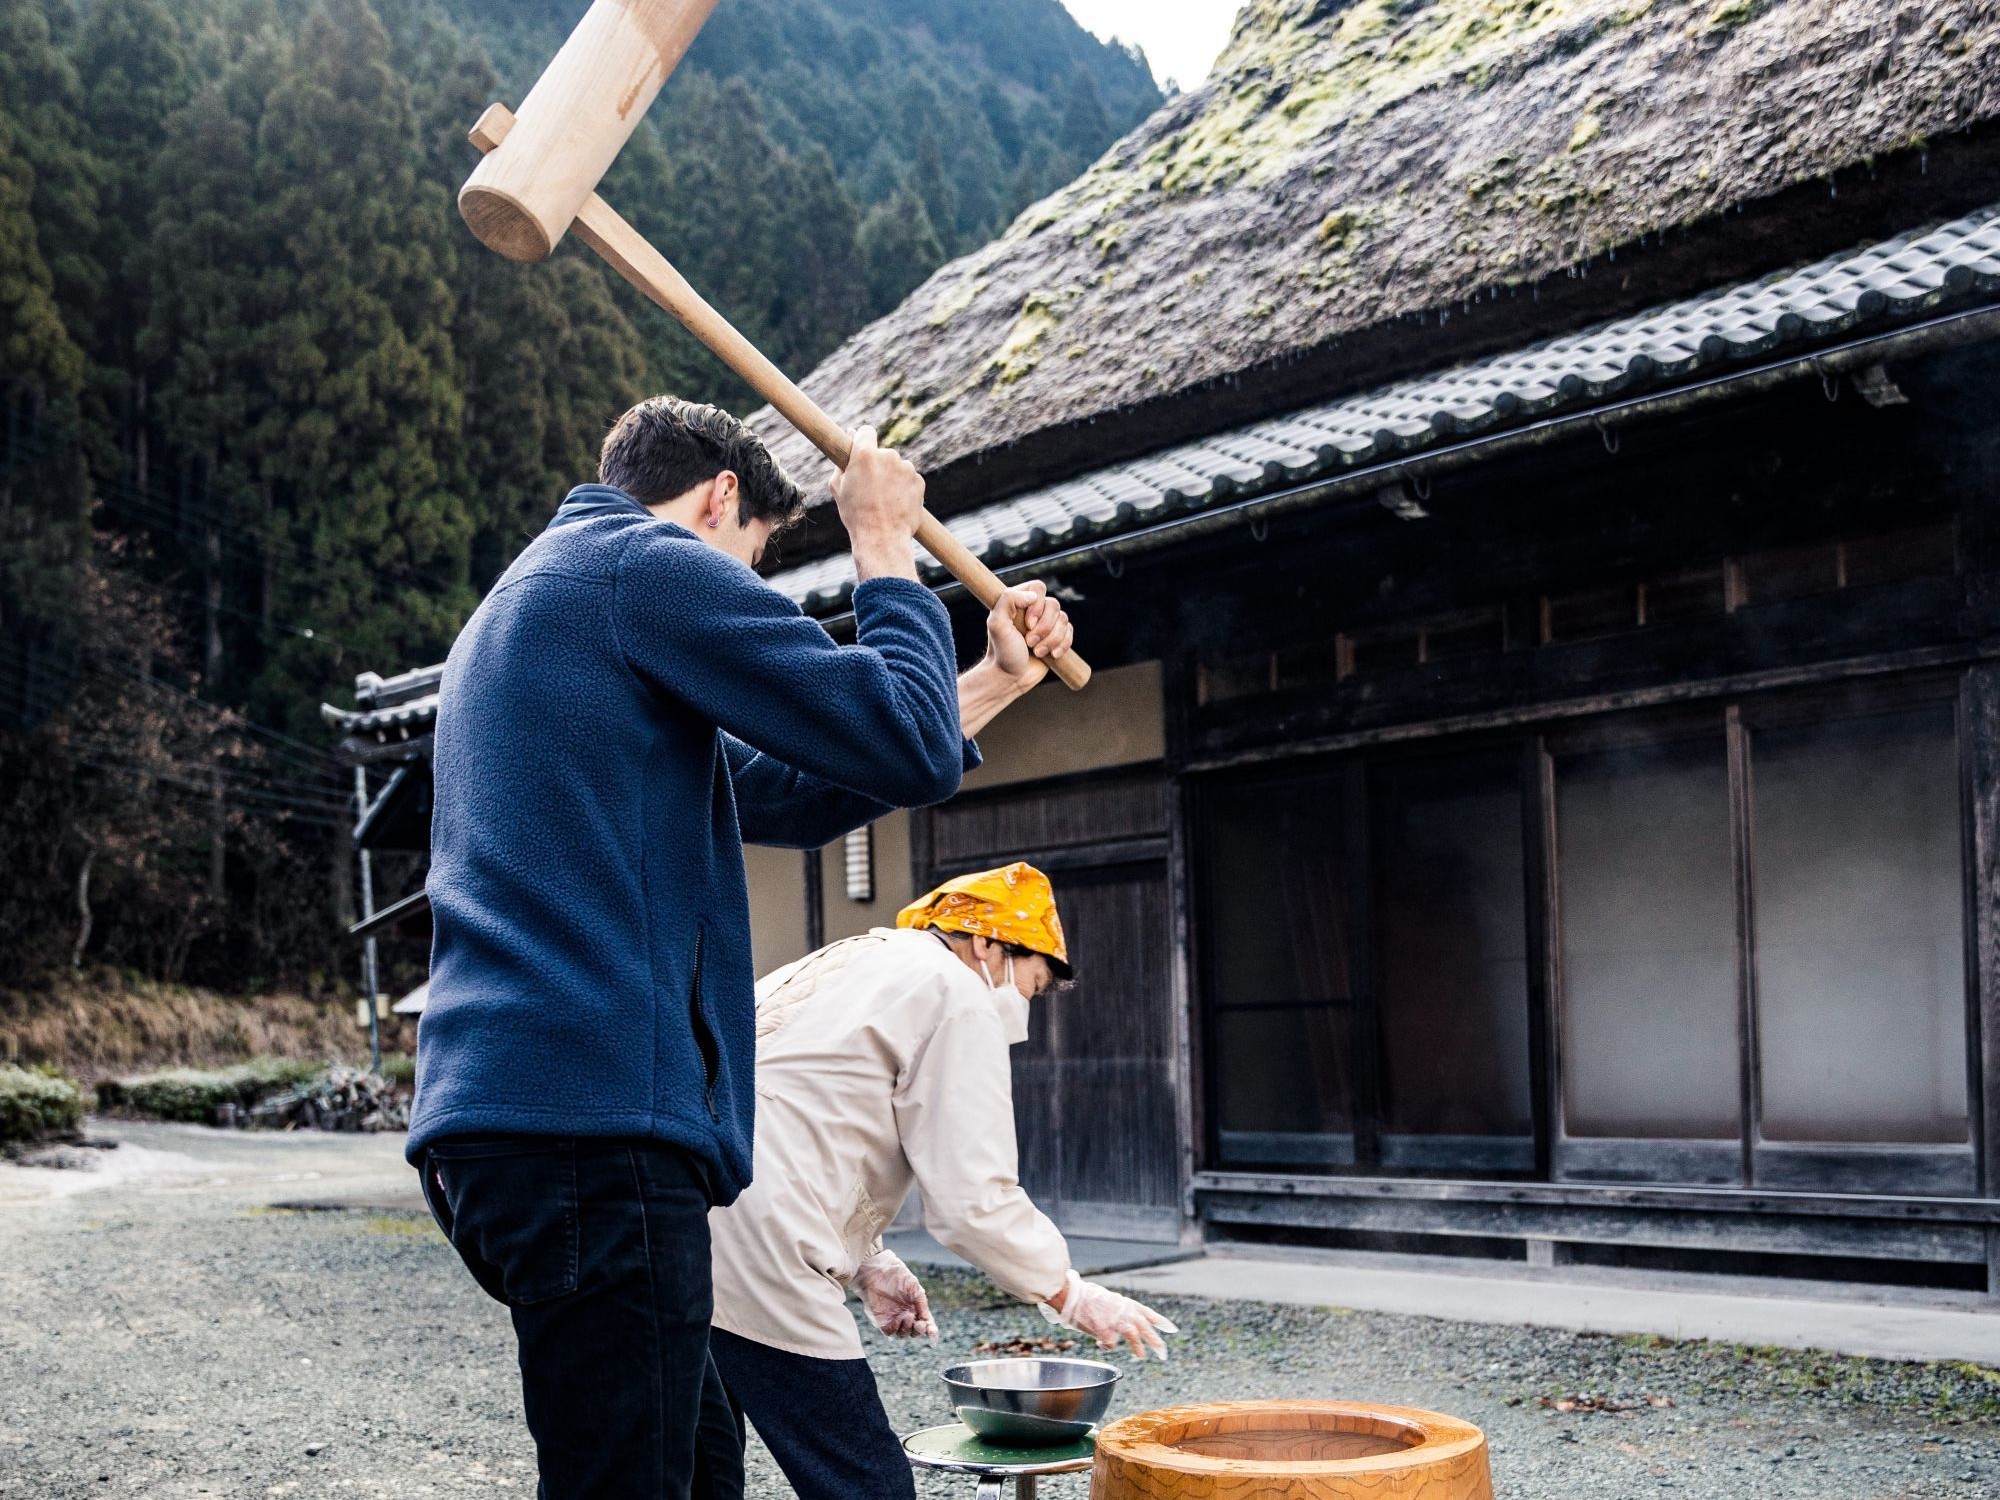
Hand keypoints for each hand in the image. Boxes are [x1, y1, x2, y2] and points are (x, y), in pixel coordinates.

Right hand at [831, 426, 923, 581]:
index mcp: (865, 454)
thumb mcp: (838, 487)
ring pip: (897, 467)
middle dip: (877, 466)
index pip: (866, 432)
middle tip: (870, 489)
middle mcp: (888, 456)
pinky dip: (903, 488)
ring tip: (883, 501)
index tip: (861, 452)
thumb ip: (842, 459)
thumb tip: (850, 433)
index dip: (863, 441)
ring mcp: (906, 468)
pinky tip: (895, 504)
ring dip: (891, 478)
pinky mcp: (919, 481)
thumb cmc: (855, 515)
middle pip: (882, 453)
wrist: (882, 539)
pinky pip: (909, 479)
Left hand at [853, 1249, 938, 1343]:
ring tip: (908, 1316)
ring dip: (908, 1329)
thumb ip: (921, 1304)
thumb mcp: (914, 1287)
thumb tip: (926, 1321)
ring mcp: (893, 1318)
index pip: (925, 1323)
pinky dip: (896, 1328)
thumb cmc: (897, 1276)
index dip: (930, 1330)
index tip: (933, 1333)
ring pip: (903, 1334)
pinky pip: (890, 1332)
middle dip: (919, 1331)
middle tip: (920, 1324)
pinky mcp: (881, 1320)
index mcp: (915, 1307)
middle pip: (914, 1332)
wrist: (878, 1270)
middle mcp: (905, 1315)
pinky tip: (898, 1318)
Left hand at [984, 580, 1072, 686]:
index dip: (1037, 606)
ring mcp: (1046, 623)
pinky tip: (1052, 655)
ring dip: (1051, 639)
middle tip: (1029, 643)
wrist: (1010, 678)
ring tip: (1037, 652)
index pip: (1038, 588)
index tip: (1027, 624)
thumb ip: (1008, 600)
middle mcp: (1033, 610)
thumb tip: (1033, 596)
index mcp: (1018, 601)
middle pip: (1054, 605)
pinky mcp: (1056, 637)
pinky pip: (1070, 632)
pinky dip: (1063, 645)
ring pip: (1064, 620)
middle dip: (1044, 628)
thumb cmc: (1001, 651)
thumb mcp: (997, 624)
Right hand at [1039, 1271, 1177, 1360]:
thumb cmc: (1088, 1296)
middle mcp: (1126, 1313)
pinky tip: (1098, 1342)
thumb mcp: (1110, 1299)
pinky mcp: (1108, 1333)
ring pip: (1134, 1338)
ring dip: (1138, 1349)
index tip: (1172, 1330)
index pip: (1149, 1314)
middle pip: (1146, 1329)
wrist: (1074, 1296)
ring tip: (1140, 1357)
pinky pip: (1110, 1345)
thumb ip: (1120, 1309)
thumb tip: (1124, 1318)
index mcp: (1127, 1304)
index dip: (1161, 1322)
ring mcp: (1118, 1323)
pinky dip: (1105, 1345)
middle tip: (1164, 1354)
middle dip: (1156, 1342)